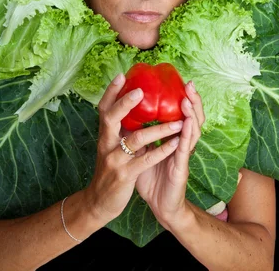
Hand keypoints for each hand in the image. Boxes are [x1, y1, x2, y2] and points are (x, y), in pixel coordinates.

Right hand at [83, 73, 181, 224]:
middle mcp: (106, 143)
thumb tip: (135, 106)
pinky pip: (146, 160)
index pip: (104, 108)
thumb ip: (121, 129)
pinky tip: (177, 143)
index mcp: (105, 134)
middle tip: (141, 91)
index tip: (121, 75)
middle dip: (126, 103)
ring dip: (159, 129)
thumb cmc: (111, 169)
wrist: (99, 202)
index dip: (111, 91)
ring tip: (178, 122)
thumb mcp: (111, 146)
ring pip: (136, 139)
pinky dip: (163, 151)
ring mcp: (115, 160)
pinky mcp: (125, 175)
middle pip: (111, 118)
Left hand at [135, 80, 204, 226]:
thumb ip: (139, 133)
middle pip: (192, 117)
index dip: (184, 98)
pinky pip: (184, 150)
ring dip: (191, 113)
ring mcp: (183, 156)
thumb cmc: (151, 178)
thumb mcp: (143, 150)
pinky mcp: (181, 168)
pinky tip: (186, 124)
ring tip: (188, 98)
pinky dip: (187, 136)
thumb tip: (125, 113)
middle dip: (193, 100)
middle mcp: (181, 143)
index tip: (180, 81)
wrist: (159, 206)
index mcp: (173, 138)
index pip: (182, 114)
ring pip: (193, 130)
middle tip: (189, 84)